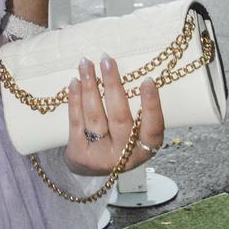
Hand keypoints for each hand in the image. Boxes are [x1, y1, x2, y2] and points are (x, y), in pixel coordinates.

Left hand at [63, 56, 164, 175]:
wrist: (90, 167)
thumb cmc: (118, 140)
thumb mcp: (135, 134)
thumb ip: (136, 111)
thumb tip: (123, 72)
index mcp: (146, 148)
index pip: (153, 126)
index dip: (152, 105)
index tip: (147, 80)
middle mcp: (124, 155)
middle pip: (119, 117)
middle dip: (112, 85)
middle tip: (107, 60)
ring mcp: (100, 155)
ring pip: (95, 116)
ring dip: (90, 86)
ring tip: (86, 63)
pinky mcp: (79, 153)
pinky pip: (76, 121)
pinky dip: (75, 99)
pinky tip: (75, 82)